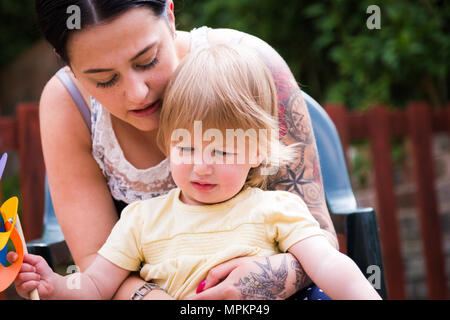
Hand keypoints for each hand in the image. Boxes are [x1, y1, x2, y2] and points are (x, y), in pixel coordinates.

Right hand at [7, 252, 57, 298]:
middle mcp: (17, 273)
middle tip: (35, 270)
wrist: (50, 282)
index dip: (12, 257)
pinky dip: (34, 283)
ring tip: (37, 277)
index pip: (11, 260)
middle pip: (18, 268)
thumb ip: (29, 257)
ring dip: (33, 276)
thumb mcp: (38, 260)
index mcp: (20, 265)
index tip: (15, 256)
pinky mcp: (21, 291)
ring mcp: (17, 282)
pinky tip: (37, 284)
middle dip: (29, 267)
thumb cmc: (43, 271)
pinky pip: (25, 285)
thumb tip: (21, 255)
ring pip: (21, 276)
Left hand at [186, 254, 301, 299]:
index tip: (183, 301)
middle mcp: (235, 304)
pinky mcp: (253, 311)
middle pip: (211, 307)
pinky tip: (236, 294)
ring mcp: (246, 309)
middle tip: (200, 297)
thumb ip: (216, 274)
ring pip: (223, 309)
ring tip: (220, 292)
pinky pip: (235, 309)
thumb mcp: (236, 264)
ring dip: (217, 303)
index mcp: (229, 291)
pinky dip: (230, 303)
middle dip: (203, 303)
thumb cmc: (260, 266)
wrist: (285, 276)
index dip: (190, 302)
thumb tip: (202, 287)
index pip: (202, 300)